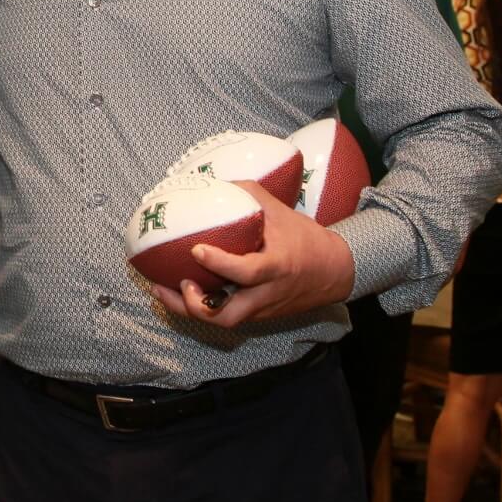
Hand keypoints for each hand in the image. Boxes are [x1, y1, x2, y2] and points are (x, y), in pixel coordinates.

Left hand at [148, 180, 355, 326]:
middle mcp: (268, 294)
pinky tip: (180, 290)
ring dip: (191, 309)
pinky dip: (202, 306)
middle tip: (176, 283)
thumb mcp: (281, 211)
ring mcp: (263, 309)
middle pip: (229, 316)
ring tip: (165, 290)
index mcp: (277, 267)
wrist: (335, 271)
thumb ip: (248, 194)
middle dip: (195, 305)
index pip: (248, 272)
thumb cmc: (306, 238)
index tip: (197, 250)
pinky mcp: (259, 316)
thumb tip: (213, 180)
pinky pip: (227, 316)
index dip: (220, 264)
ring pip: (224, 322)